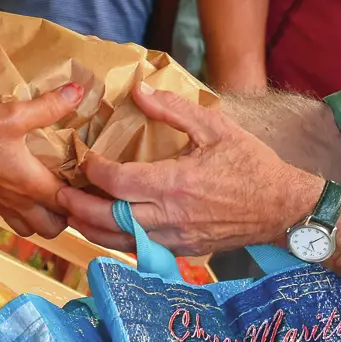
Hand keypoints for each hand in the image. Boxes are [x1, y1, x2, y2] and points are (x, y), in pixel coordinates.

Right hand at [0, 84, 84, 238]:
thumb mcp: (11, 114)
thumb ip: (48, 106)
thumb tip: (78, 92)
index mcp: (31, 184)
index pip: (71, 206)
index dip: (87, 200)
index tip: (97, 186)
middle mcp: (18, 201)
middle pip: (53, 228)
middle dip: (68, 216)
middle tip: (76, 191)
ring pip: (31, 227)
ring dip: (45, 217)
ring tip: (53, 194)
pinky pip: (11, 216)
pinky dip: (24, 210)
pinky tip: (24, 185)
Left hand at [58, 82, 320, 256]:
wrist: (283, 208)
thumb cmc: (251, 164)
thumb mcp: (215, 127)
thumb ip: (173, 109)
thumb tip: (139, 90)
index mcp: (174, 183)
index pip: (116, 182)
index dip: (93, 170)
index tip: (84, 157)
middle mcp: (169, 216)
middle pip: (108, 218)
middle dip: (78, 206)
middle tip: (57, 193)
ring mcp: (175, 239)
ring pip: (119, 240)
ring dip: (91, 228)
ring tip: (72, 214)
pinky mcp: (182, 251)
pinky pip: (140, 249)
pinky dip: (117, 240)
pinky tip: (106, 227)